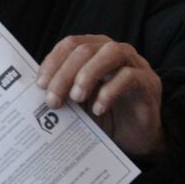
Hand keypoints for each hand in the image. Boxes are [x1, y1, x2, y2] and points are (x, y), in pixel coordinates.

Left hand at [36, 35, 165, 157]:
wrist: (133, 139)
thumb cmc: (102, 116)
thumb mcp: (77, 103)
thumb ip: (61, 92)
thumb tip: (36, 92)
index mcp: (94, 50)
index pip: (70, 44)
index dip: (53, 61)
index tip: (40, 85)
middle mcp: (114, 51)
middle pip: (85, 49)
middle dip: (65, 74)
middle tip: (52, 100)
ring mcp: (134, 63)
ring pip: (110, 53)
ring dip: (88, 74)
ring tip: (76, 98)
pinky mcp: (148, 82)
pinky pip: (129, 77)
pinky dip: (110, 91)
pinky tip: (99, 108)